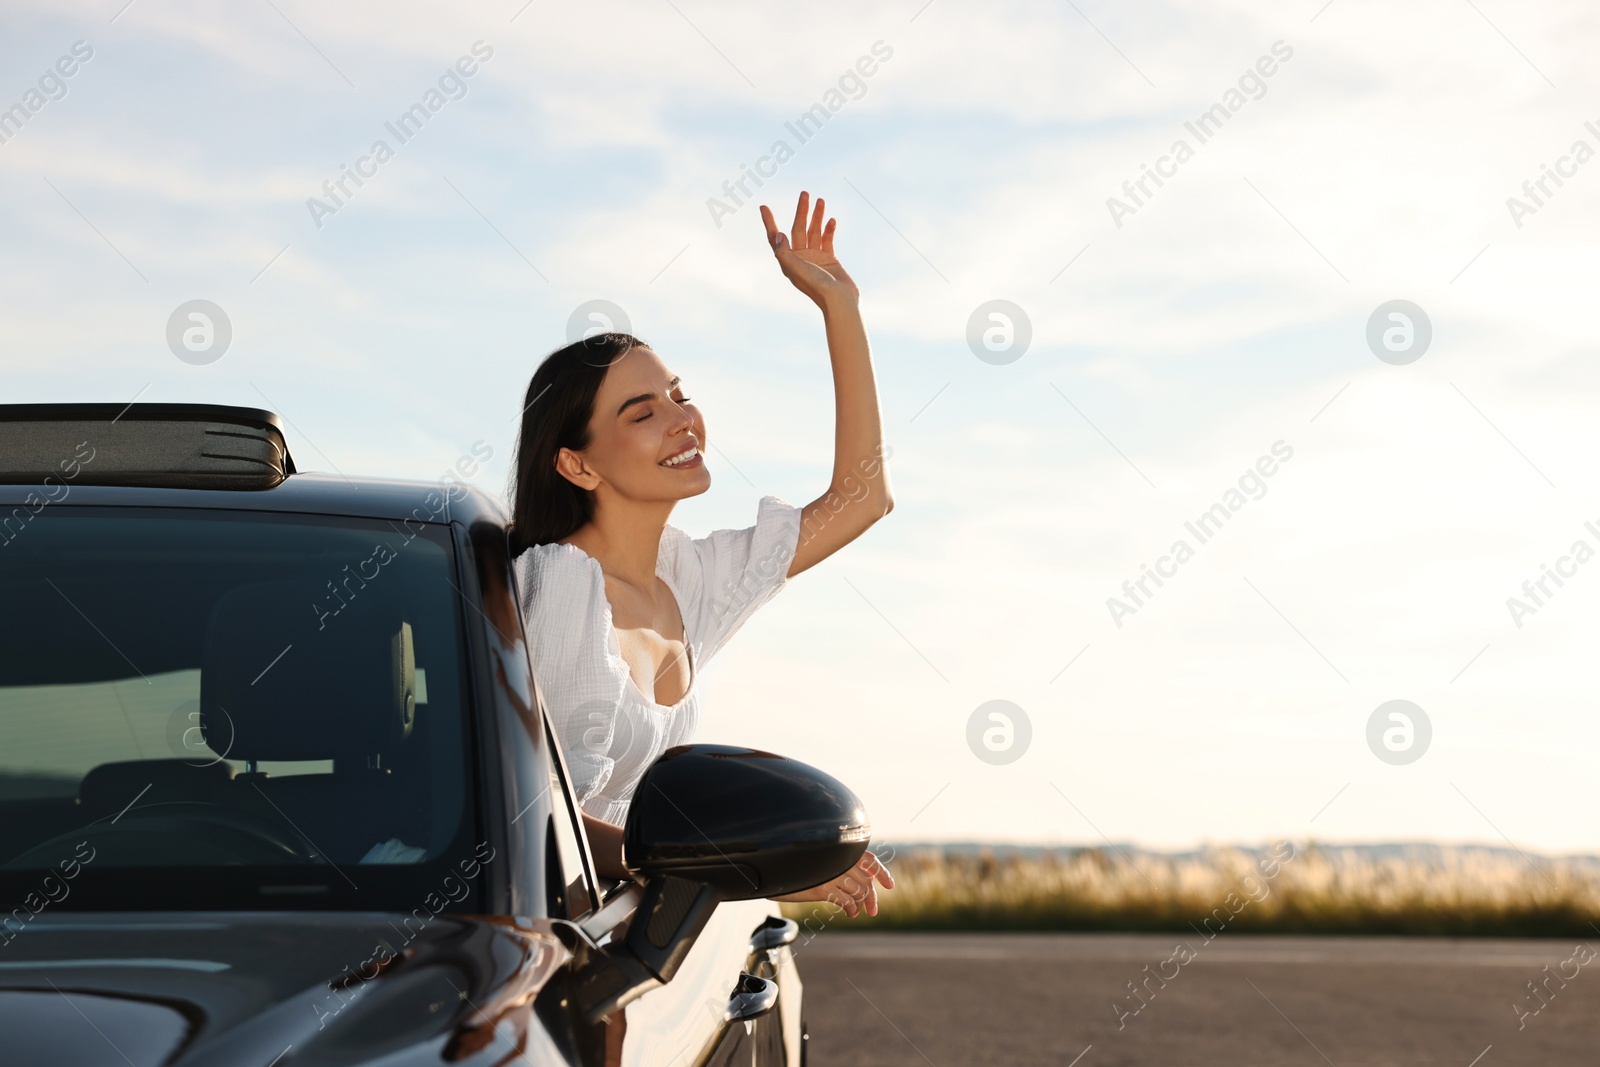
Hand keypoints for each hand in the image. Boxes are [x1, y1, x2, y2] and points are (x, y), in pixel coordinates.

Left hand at [759, 191, 859, 309]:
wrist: (840, 301)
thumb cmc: (817, 288)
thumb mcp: (797, 270)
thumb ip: (785, 253)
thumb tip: (777, 234)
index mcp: (788, 262)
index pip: (776, 238)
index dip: (769, 222)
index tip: (764, 206)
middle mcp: (800, 258)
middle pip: (798, 229)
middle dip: (801, 211)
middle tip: (804, 194)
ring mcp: (815, 258)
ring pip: (814, 231)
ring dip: (817, 216)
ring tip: (820, 200)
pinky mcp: (829, 258)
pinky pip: (827, 239)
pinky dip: (829, 229)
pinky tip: (832, 220)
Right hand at [770, 849, 893, 917]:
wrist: (773, 870)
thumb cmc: (797, 866)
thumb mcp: (821, 862)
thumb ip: (840, 866)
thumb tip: (863, 880)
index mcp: (839, 850)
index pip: (869, 859)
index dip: (881, 872)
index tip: (890, 885)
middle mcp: (837, 860)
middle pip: (866, 881)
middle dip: (872, 898)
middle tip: (872, 911)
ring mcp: (831, 873)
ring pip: (859, 891)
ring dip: (861, 904)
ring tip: (857, 911)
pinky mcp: (822, 888)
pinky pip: (846, 901)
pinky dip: (851, 909)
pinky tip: (849, 913)